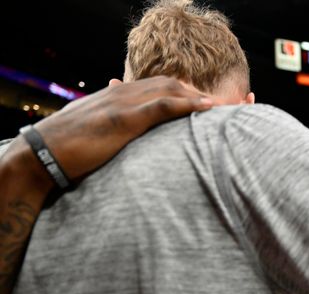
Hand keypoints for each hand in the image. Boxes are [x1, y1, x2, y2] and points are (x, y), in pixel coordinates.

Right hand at [30, 76, 215, 188]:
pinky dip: (186, 103)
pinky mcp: (123, 118)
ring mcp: (123, 103)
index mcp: (118, 95)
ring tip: (225, 106)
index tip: (208, 105)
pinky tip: (206, 107)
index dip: (186, 93)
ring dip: (199, 97)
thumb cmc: (70, 147)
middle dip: (198, 93)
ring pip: (170, 90)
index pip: (160, 87)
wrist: (44, 153)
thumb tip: (130, 134)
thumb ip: (117, 128)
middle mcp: (123, 93)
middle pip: (171, 84)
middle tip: (225, 106)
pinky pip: (161, 105)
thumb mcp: (98, 132)